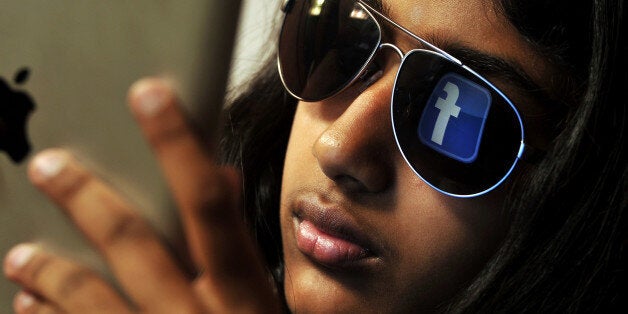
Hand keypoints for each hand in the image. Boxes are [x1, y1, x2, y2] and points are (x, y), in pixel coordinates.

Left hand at [3, 79, 279, 312]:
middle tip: (48, 165)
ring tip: (19, 253)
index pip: (209, 203)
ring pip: (89, 300)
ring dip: (49, 271)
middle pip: (133, 241)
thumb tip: (223, 181)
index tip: (150, 96)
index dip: (179, 145)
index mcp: (242, 294)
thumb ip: (247, 249)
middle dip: (86, 197)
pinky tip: (27, 308)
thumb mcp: (273, 309)